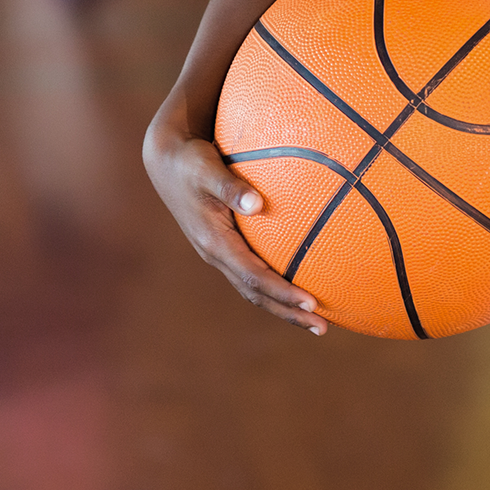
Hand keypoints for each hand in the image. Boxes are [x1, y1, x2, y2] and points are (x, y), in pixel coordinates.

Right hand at [143, 117, 329, 333]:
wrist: (167, 162)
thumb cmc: (191, 161)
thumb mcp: (208, 169)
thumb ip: (231, 187)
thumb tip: (257, 204)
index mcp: (214, 242)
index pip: (254, 277)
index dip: (283, 292)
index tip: (312, 302)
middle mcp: (216, 254)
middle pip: (256, 295)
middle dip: (288, 312)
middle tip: (322, 328)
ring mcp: (219, 253)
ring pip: (253, 289)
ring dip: (283, 305)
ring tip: (315, 318)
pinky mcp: (224, 246)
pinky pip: (252, 274)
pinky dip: (274, 287)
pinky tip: (296, 285)